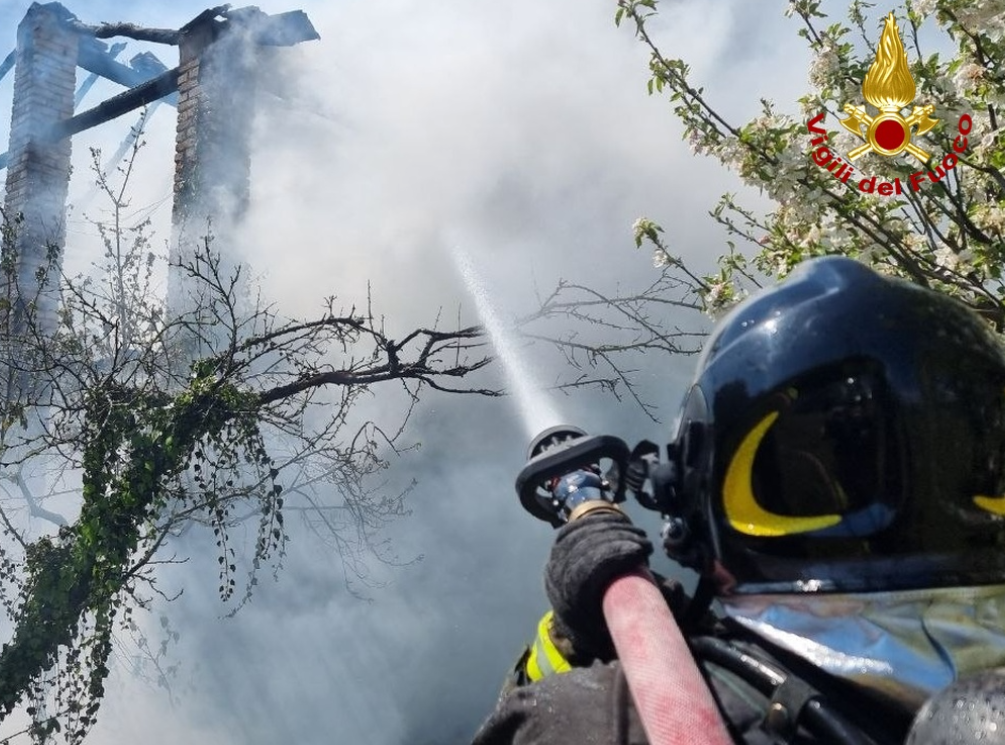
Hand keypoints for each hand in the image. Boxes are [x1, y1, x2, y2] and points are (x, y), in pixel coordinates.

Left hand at [544, 510, 652, 658]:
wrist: (579, 622)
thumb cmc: (607, 626)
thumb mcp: (628, 626)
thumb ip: (650, 610)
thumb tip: (673, 586)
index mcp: (570, 601)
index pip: (587, 569)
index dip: (614, 555)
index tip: (640, 552)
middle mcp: (557, 579)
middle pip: (585, 546)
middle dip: (618, 538)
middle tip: (644, 541)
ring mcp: (555, 560)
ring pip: (581, 532)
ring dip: (612, 527)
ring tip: (638, 533)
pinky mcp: (559, 547)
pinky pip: (576, 525)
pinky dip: (600, 521)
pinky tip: (621, 523)